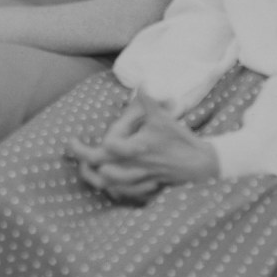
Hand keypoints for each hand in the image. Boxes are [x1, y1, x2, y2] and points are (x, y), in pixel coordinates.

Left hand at [67, 90, 219, 202]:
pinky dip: (114, 190)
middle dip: (84, 159)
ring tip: (84, 167)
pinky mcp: (147, 187)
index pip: (112, 146)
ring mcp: (141, 178)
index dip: (101, 141)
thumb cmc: (180, 139)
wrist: (203, 164)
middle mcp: (137, 165)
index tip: (85, 134)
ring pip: (112, 184)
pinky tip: (106, 184)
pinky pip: (126, 194)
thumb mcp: (164, 118)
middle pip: (104, 168)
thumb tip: (142, 82)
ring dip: (95, 177)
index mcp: (139, 147)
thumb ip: (149, 101)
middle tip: (73, 147)